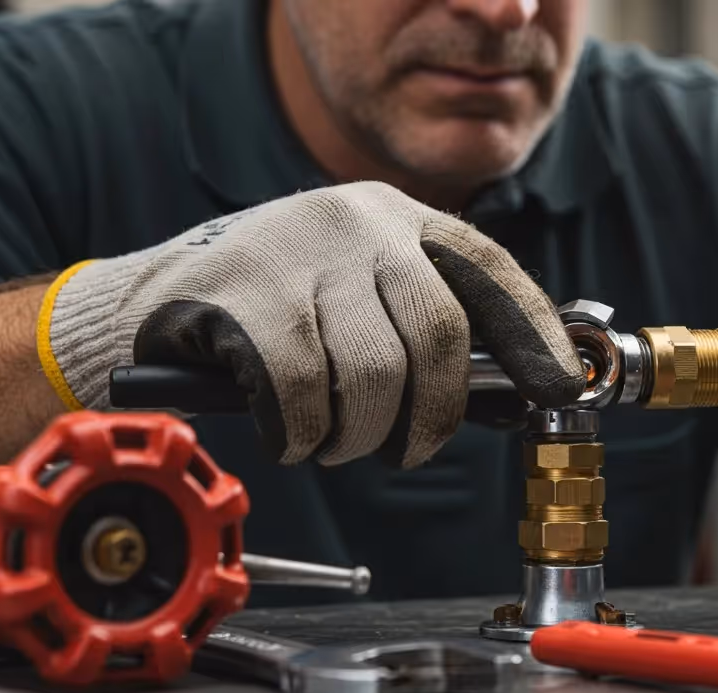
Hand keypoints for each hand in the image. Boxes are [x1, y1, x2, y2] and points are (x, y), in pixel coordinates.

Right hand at [39, 181, 583, 467]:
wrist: (157, 294)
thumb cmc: (279, 306)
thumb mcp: (360, 286)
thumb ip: (424, 320)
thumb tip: (510, 388)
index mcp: (398, 217)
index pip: (490, 272)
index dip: (533, 334)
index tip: (560, 386)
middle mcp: (358, 222)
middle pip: (439, 334)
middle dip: (433, 415)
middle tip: (407, 449)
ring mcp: (299, 252)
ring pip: (373, 373)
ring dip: (359, 434)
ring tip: (334, 439)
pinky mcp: (243, 295)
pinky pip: (304, 392)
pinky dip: (304, 433)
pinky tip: (291, 433)